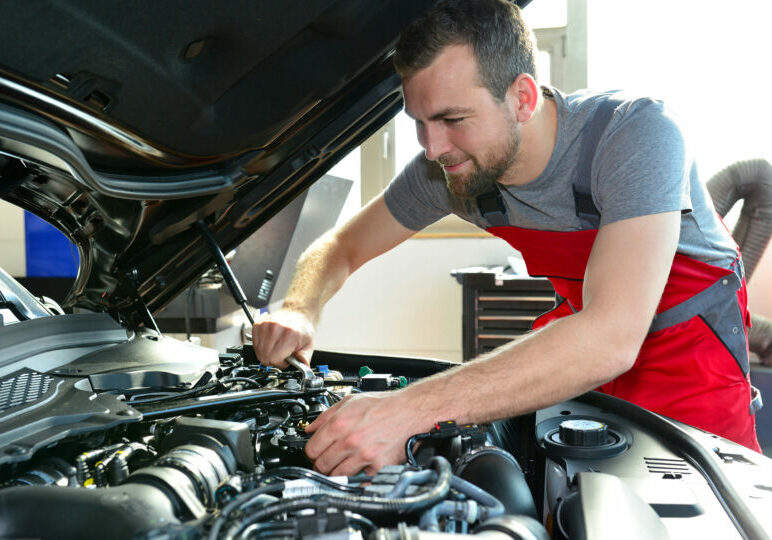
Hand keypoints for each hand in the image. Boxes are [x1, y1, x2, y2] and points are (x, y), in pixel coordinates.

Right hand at [251, 310, 314, 367]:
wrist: (297, 314)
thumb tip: (303, 367)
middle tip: (281, 354)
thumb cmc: (302, 330)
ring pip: (258, 351)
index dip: (280, 363)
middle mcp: (275, 328)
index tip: (286, 360)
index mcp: (288, 334)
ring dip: (266, 353)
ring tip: (277, 348)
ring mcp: (265, 325)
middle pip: (264, 356)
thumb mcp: (308, 345)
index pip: (274, 359)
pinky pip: (254, 344)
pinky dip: (261, 347)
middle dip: (273, 360)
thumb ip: (304, 358)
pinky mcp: (258, 325)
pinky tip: (270, 343)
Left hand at [304, 391, 425, 475]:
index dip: (312, 453)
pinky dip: (358, 478)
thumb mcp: (350, 401)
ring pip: (338, 476)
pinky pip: (359, 481)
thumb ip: (326, 415)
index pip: (311, 450)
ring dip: (338, 473)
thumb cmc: (382, 405)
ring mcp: (364, 455)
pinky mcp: (378, 466)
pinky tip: (359, 469)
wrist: (409, 411)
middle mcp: (350, 441)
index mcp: (339, 424)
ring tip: (344, 465)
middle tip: (328, 462)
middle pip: (322, 466)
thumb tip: (309, 428)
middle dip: (322, 465)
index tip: (316, 453)